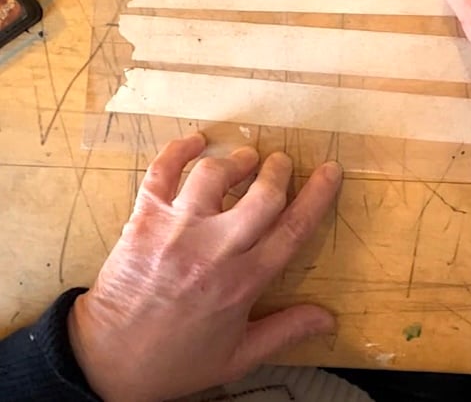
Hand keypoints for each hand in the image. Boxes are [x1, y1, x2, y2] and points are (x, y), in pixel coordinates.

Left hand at [67, 134, 342, 401]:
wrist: (106, 362)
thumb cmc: (176, 360)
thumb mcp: (238, 355)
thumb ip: (286, 331)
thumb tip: (328, 320)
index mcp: (243, 283)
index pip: (294, 229)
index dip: (318, 195)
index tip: (330, 171)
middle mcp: (214, 251)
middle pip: (263, 195)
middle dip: (278, 171)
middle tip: (280, 164)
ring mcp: (176, 231)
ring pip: (216, 175)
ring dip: (235, 161)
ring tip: (242, 160)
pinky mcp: (144, 220)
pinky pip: (163, 172)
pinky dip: (179, 150)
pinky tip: (196, 142)